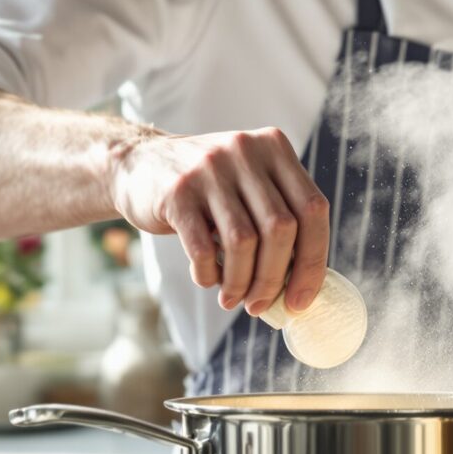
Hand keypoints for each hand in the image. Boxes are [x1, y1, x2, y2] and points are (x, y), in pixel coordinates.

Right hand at [110, 127, 329, 315]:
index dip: (313, 261)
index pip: (313, 209)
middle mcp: (246, 151)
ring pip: (244, 241)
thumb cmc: (206, 189)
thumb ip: (278, 218)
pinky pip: (204, 248)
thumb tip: (303, 285)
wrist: (139, 164)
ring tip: (233, 299)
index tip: (302, 300)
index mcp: (274, 147)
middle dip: (274, 278)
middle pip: (281, 228)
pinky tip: (207, 278)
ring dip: (242, 282)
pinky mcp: (177, 191)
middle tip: (260, 306)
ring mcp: (210, 168)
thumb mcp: (248, 184)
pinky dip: (209, 275)